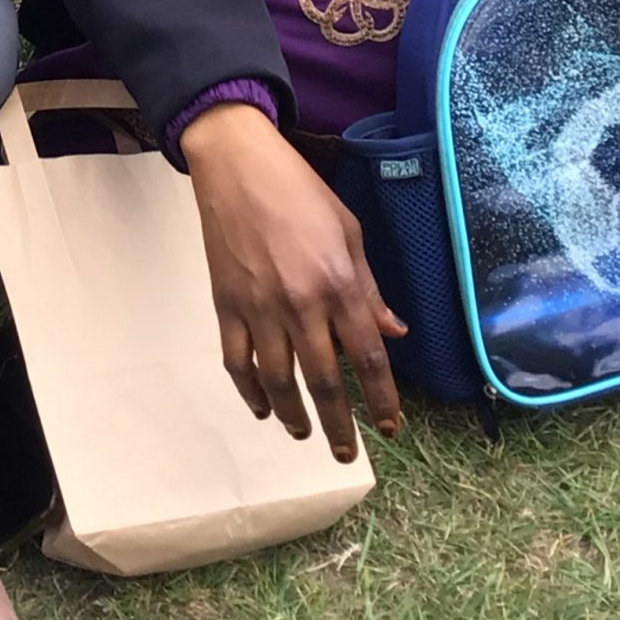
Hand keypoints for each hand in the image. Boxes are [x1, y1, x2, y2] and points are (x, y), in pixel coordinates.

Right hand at [182, 104, 405, 461]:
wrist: (237, 165)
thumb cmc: (299, 191)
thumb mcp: (349, 232)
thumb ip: (369, 289)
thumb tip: (393, 333)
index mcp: (338, 283)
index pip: (368, 357)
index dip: (382, 398)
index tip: (390, 427)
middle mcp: (301, 303)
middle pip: (324, 381)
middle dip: (339, 425)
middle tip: (347, 453)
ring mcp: (259, 307)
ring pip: (278, 381)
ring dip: (294, 415)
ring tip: (303, 433)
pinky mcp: (227, 304)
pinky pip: (237, 362)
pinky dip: (249, 391)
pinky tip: (261, 408)